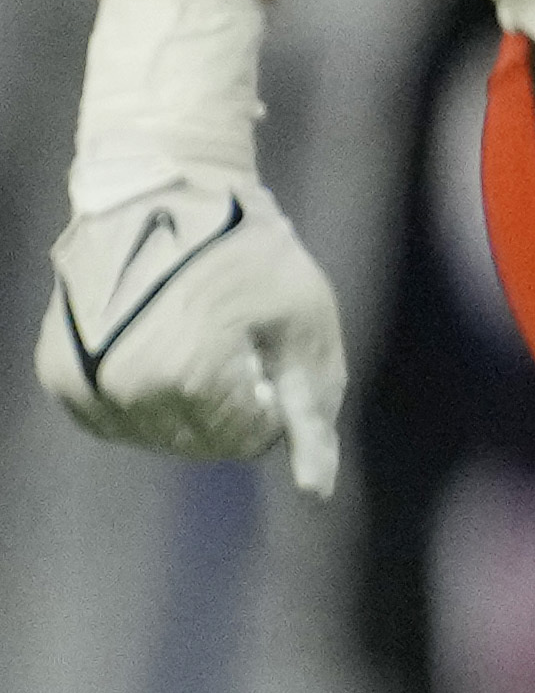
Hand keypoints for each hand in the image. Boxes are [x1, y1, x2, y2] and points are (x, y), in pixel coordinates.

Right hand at [42, 176, 342, 495]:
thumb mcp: (306, 330)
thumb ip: (311, 419)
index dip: (271, 395)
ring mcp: (84, 383)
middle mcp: (124, 386)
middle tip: (233, 340)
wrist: (166, 197)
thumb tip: (316, 495)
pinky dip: (146, 400)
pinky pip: (117, 422)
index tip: (265, 345)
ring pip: (156, 438)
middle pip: (199, 445)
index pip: (246, 439)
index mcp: (188, 374)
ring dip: (188, 406)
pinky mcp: (60, 377)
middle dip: (232, 405)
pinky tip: (158, 350)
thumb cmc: (251, 258)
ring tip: (195, 338)